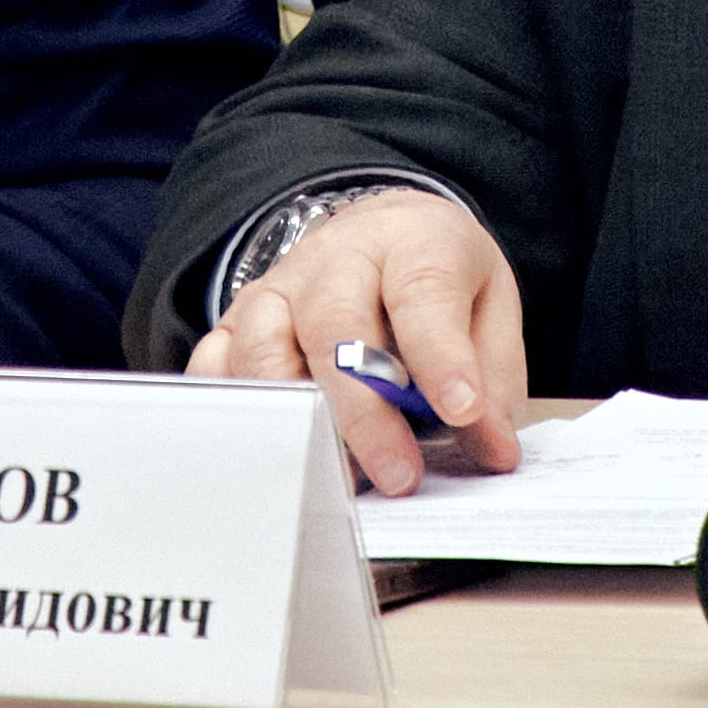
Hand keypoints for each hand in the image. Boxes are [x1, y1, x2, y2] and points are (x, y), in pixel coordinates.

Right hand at [186, 191, 528, 494]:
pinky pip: (216, 364)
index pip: (423, 293)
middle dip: (365, 409)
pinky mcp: (238, 320)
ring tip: (339, 476)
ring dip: (299, 419)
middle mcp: (336, 258)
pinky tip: (271, 451)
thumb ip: (490, 378)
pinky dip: (236, 411)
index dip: (441, 356)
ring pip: (264, 346)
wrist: (380, 230)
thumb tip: (491, 448)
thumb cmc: (434, 274)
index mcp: (412, 243)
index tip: (462, 411)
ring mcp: (279, 288)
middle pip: (335, 325)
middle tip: (400, 474)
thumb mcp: (488, 307)